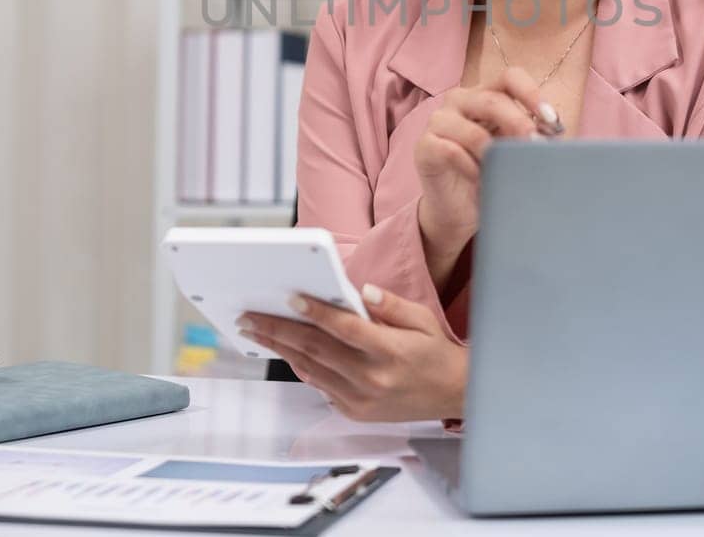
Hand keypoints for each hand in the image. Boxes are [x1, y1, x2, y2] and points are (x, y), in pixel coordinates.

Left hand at [237, 283, 468, 422]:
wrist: (454, 395)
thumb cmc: (436, 352)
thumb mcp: (422, 320)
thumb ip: (389, 305)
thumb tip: (360, 291)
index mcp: (390, 351)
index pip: (344, 328)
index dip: (315, 312)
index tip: (290, 297)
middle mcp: (371, 378)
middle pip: (316, 349)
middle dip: (279, 331)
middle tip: (250, 318)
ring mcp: (361, 399)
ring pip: (311, 370)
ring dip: (281, 350)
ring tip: (258, 332)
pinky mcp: (355, 412)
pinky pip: (320, 386)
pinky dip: (302, 367)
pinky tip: (287, 352)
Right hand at [412, 66, 556, 247]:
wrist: (460, 209)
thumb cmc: (491, 173)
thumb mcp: (515, 151)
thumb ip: (532, 136)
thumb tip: (557, 133)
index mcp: (486, 94)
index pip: (510, 77)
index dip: (532, 94)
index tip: (551, 119)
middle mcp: (460, 100)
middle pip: (492, 100)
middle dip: (519, 124)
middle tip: (535, 147)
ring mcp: (439, 121)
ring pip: (471, 130)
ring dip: (495, 153)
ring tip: (508, 171)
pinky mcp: (424, 145)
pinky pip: (451, 152)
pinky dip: (472, 168)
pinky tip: (481, 180)